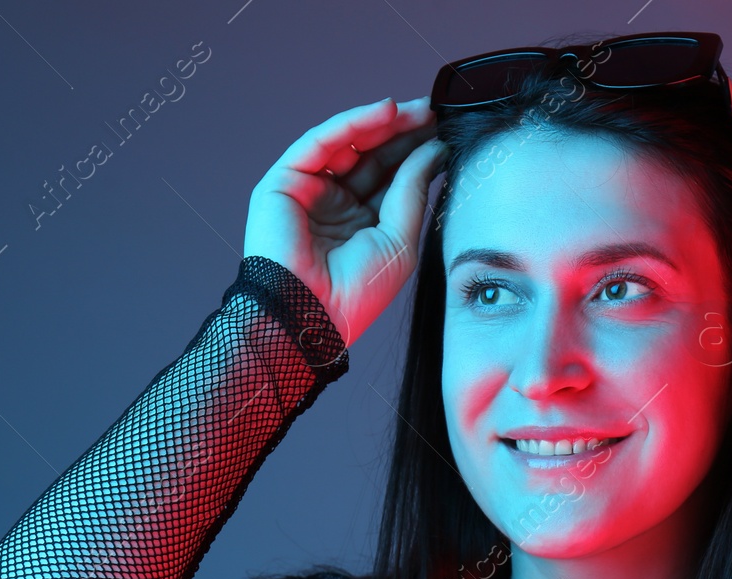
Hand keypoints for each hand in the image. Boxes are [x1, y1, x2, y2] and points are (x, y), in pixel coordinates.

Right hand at [243, 95, 446, 347]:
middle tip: (435, 112)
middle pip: (373, 156)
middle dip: (404, 132)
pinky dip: (352, 124)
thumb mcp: (401, 239)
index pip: (391, 177)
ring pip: (349, 144)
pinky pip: (321, 142)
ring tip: (418, 110)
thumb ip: (413, 191)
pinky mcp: (284, 182)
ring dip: (384, 123)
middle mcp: (335, 204)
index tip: (446, 132)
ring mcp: (309, 191)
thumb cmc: (357, 293)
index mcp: (362, 223)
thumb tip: (436, 150)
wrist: (312, 314)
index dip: (416, 152)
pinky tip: (385, 112)